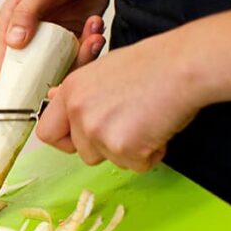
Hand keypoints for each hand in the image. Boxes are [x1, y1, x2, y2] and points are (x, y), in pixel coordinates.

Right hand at [0, 0, 113, 75]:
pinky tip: (95, 28)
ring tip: (92, 35)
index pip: (5, 65)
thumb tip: (13, 41)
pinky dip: (91, 49)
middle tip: (76, 56)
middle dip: (57, 72)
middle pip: (34, 74)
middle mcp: (29, 37)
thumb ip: (27, 13)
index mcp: (11, 25)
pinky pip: (81, 58)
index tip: (33, 91)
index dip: (15, 83)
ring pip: (61, 70)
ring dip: (81, 58)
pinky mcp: (73, 41)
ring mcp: (52, 42)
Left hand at [36, 32, 204, 171]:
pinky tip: (159, 127)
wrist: (184, 65)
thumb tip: (54, 98)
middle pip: (83, 153)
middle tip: (131, 122)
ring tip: (147, 121)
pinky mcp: (124, 148)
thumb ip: (79, 92)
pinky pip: (136, 166)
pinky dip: (151, 154)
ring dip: (129, 150)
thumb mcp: (104, 69)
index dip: (66, 140)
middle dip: (107, 146)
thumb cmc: (152, 64)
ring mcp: (99, 132)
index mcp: (71, 91)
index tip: (82, 138)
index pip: (47, 133)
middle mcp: (79, 112)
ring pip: (109, 161)